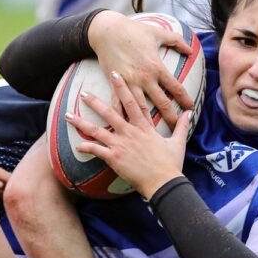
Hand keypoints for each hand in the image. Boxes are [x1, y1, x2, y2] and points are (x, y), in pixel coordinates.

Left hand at [66, 71, 191, 197]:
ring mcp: (121, 145)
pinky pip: (97, 151)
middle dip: (95, 102)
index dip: (122, 87)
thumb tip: (189, 114)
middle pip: (110, 112)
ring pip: (97, 130)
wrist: (164, 182)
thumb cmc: (171, 164)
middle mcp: (130, 132)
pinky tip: (77, 145)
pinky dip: (86, 147)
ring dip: (82, 122)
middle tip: (83, 92)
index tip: (115, 75)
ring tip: (68, 116)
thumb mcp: (178, 142)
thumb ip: (181, 126)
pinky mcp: (115, 158)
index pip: (132, 102)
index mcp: (144, 127)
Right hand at [88, 11, 193, 124]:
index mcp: (157, 67)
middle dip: (171, 117)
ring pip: (142, 109)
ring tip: (154, 135)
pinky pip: (119, 105)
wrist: (107, 31)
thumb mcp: (158, 32)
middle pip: (161, 103)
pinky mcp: (115, 85)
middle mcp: (145, 78)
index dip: (184, 99)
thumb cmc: (133, 30)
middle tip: (177, 128)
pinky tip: (123, 129)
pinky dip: (121, 118)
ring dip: (149, 123)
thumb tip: (190, 49)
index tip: (190, 108)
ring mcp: (129, 84)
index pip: (175, 87)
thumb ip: (176, 40)